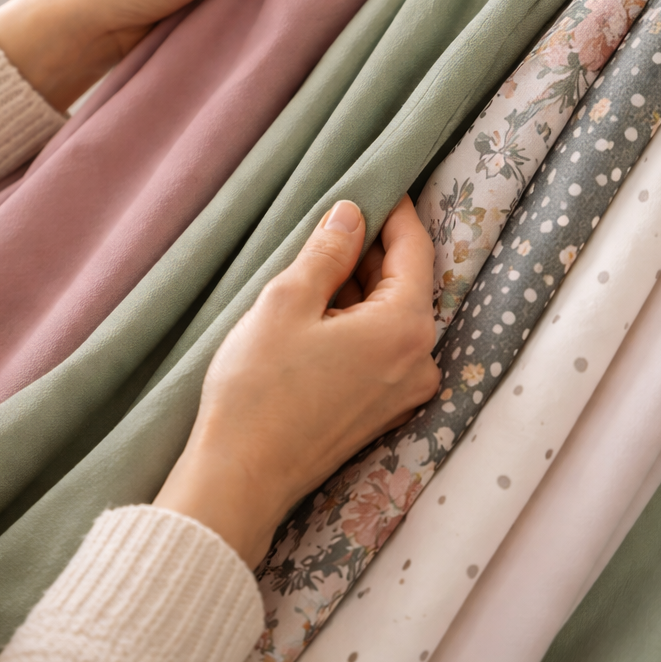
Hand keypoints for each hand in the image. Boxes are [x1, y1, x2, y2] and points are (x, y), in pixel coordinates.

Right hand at [154, 197, 440, 566]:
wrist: (241, 478)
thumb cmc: (259, 389)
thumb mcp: (287, 301)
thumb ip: (327, 251)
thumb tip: (352, 215)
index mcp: (406, 327)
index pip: (415, 248)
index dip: (393, 211)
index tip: (373, 183)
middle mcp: (420, 361)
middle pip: (406, 283)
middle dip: (371, 249)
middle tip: (333, 220)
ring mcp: (404, 392)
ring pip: (390, 317)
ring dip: (358, 287)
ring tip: (313, 265)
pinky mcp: (382, 412)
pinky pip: (380, 349)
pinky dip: (355, 322)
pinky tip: (316, 311)